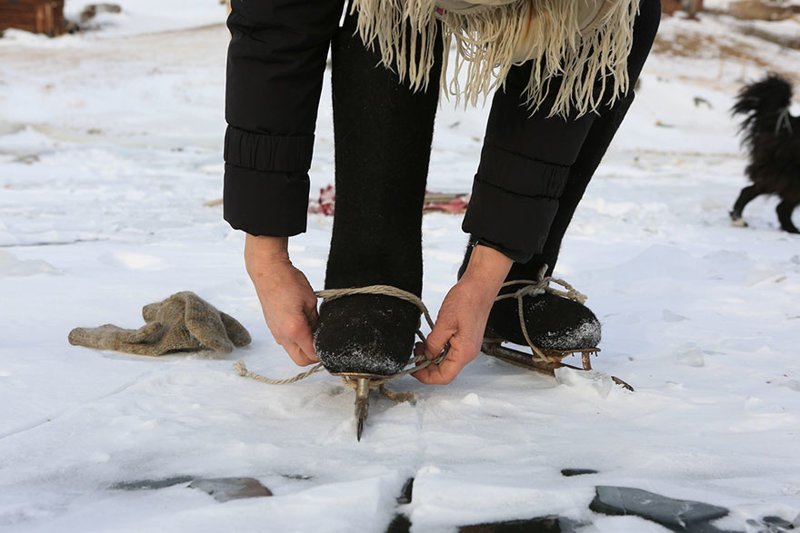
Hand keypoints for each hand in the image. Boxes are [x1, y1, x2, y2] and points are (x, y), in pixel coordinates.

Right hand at [245, 234, 318, 365]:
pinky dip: (296, 340)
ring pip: (293, 352)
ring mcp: (276, 333)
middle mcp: (283, 336)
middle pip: (301, 360)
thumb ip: (316, 321)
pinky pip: (287, 342)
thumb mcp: (311, 301)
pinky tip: (302, 324)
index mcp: (295, 330)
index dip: (324, 353)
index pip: (312, 355)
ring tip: (312, 328)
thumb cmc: (288, 282)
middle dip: (314, 355)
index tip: (331, 344)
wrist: (267, 272)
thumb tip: (321, 333)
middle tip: (322, 340)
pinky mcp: (273, 329)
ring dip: (304, 347)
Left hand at [414, 244, 511, 383]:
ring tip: (420, 345)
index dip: (426, 376)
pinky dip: (438, 349)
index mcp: (464, 352)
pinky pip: (450, 352)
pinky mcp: (466, 339)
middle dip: (427, 366)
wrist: (480, 286)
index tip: (413, 369)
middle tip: (415, 353)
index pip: (444, 377)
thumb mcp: (444, 322)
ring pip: (446, 362)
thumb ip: (434, 343)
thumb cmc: (467, 300)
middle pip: (445, 371)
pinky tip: (430, 340)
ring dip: (431, 357)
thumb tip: (426, 356)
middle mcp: (468, 353)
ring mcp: (468, 346)